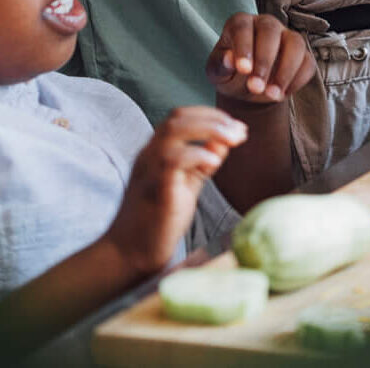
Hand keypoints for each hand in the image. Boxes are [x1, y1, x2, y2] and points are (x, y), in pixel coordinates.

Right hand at [104, 107, 245, 274]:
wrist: (129, 253)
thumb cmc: (158, 219)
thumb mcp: (185, 184)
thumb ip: (202, 163)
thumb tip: (225, 140)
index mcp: (154, 152)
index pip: (179, 117)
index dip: (210, 116)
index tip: (236, 127)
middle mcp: (148, 155)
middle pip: (177, 118)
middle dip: (214, 119)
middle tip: (240, 131)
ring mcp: (149, 170)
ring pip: (174, 131)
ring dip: (209, 129)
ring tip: (234, 139)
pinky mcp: (155, 189)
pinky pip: (173, 161)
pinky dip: (197, 155)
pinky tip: (215, 162)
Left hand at [207, 12, 315, 104]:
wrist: (247, 88)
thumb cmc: (229, 74)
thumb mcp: (217, 72)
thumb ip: (220, 64)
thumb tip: (229, 59)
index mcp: (240, 23)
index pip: (243, 27)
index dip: (244, 47)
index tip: (244, 70)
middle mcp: (266, 24)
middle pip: (270, 31)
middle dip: (265, 61)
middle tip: (256, 88)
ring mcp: (287, 36)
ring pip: (296, 44)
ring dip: (285, 71)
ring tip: (272, 95)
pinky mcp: (303, 54)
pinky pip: (308, 62)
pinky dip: (298, 80)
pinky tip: (283, 94)